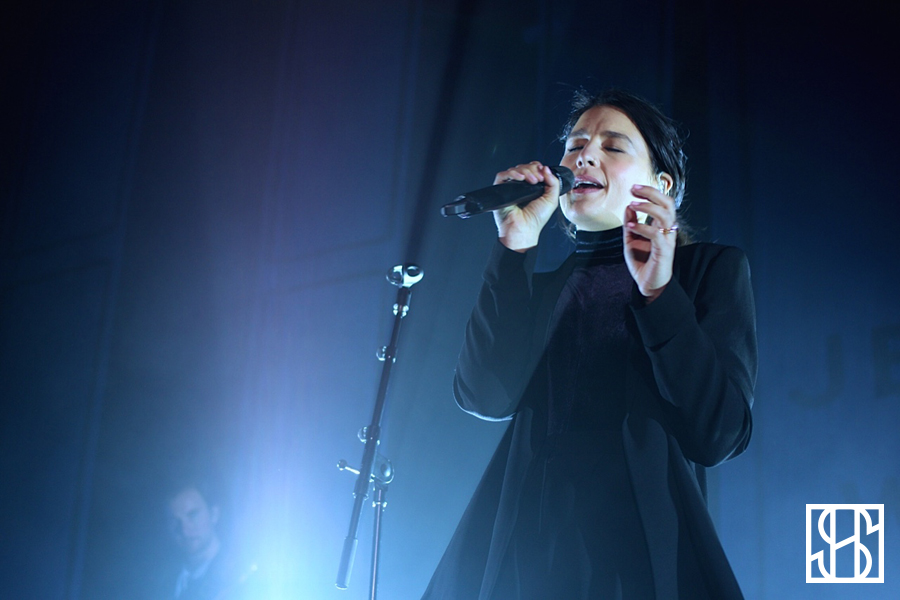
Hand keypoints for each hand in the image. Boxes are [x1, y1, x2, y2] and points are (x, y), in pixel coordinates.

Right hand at [492, 162, 560, 251]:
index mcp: (532, 187)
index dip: (538, 168)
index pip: (533, 168)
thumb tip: (546, 168)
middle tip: (538, 179)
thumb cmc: (535, 220)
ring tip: (532, 181)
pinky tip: (520, 178)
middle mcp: (521, 186)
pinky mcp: (500, 190)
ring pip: (515, 169)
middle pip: (524, 166)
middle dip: (533, 170)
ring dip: (525, 171)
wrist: (524, 230)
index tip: (543, 175)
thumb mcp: (551, 200)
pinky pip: (502, 175)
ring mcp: (510, 187)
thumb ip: (553, 183)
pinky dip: (512, 173)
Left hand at [624, 184, 677, 301]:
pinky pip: (656, 234)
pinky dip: (643, 227)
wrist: (648, 284)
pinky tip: (631, 226)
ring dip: (647, 207)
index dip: (650, 192)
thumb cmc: (642, 262)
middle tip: (634, 189)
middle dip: (651, 192)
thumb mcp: (631, 240)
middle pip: (668, 203)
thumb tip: (628, 206)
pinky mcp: (664, 251)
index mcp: (661, 225)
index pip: (662, 202)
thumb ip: (630, 224)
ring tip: (632, 204)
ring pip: (665, 215)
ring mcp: (667, 239)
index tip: (633, 188)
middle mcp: (667, 230)